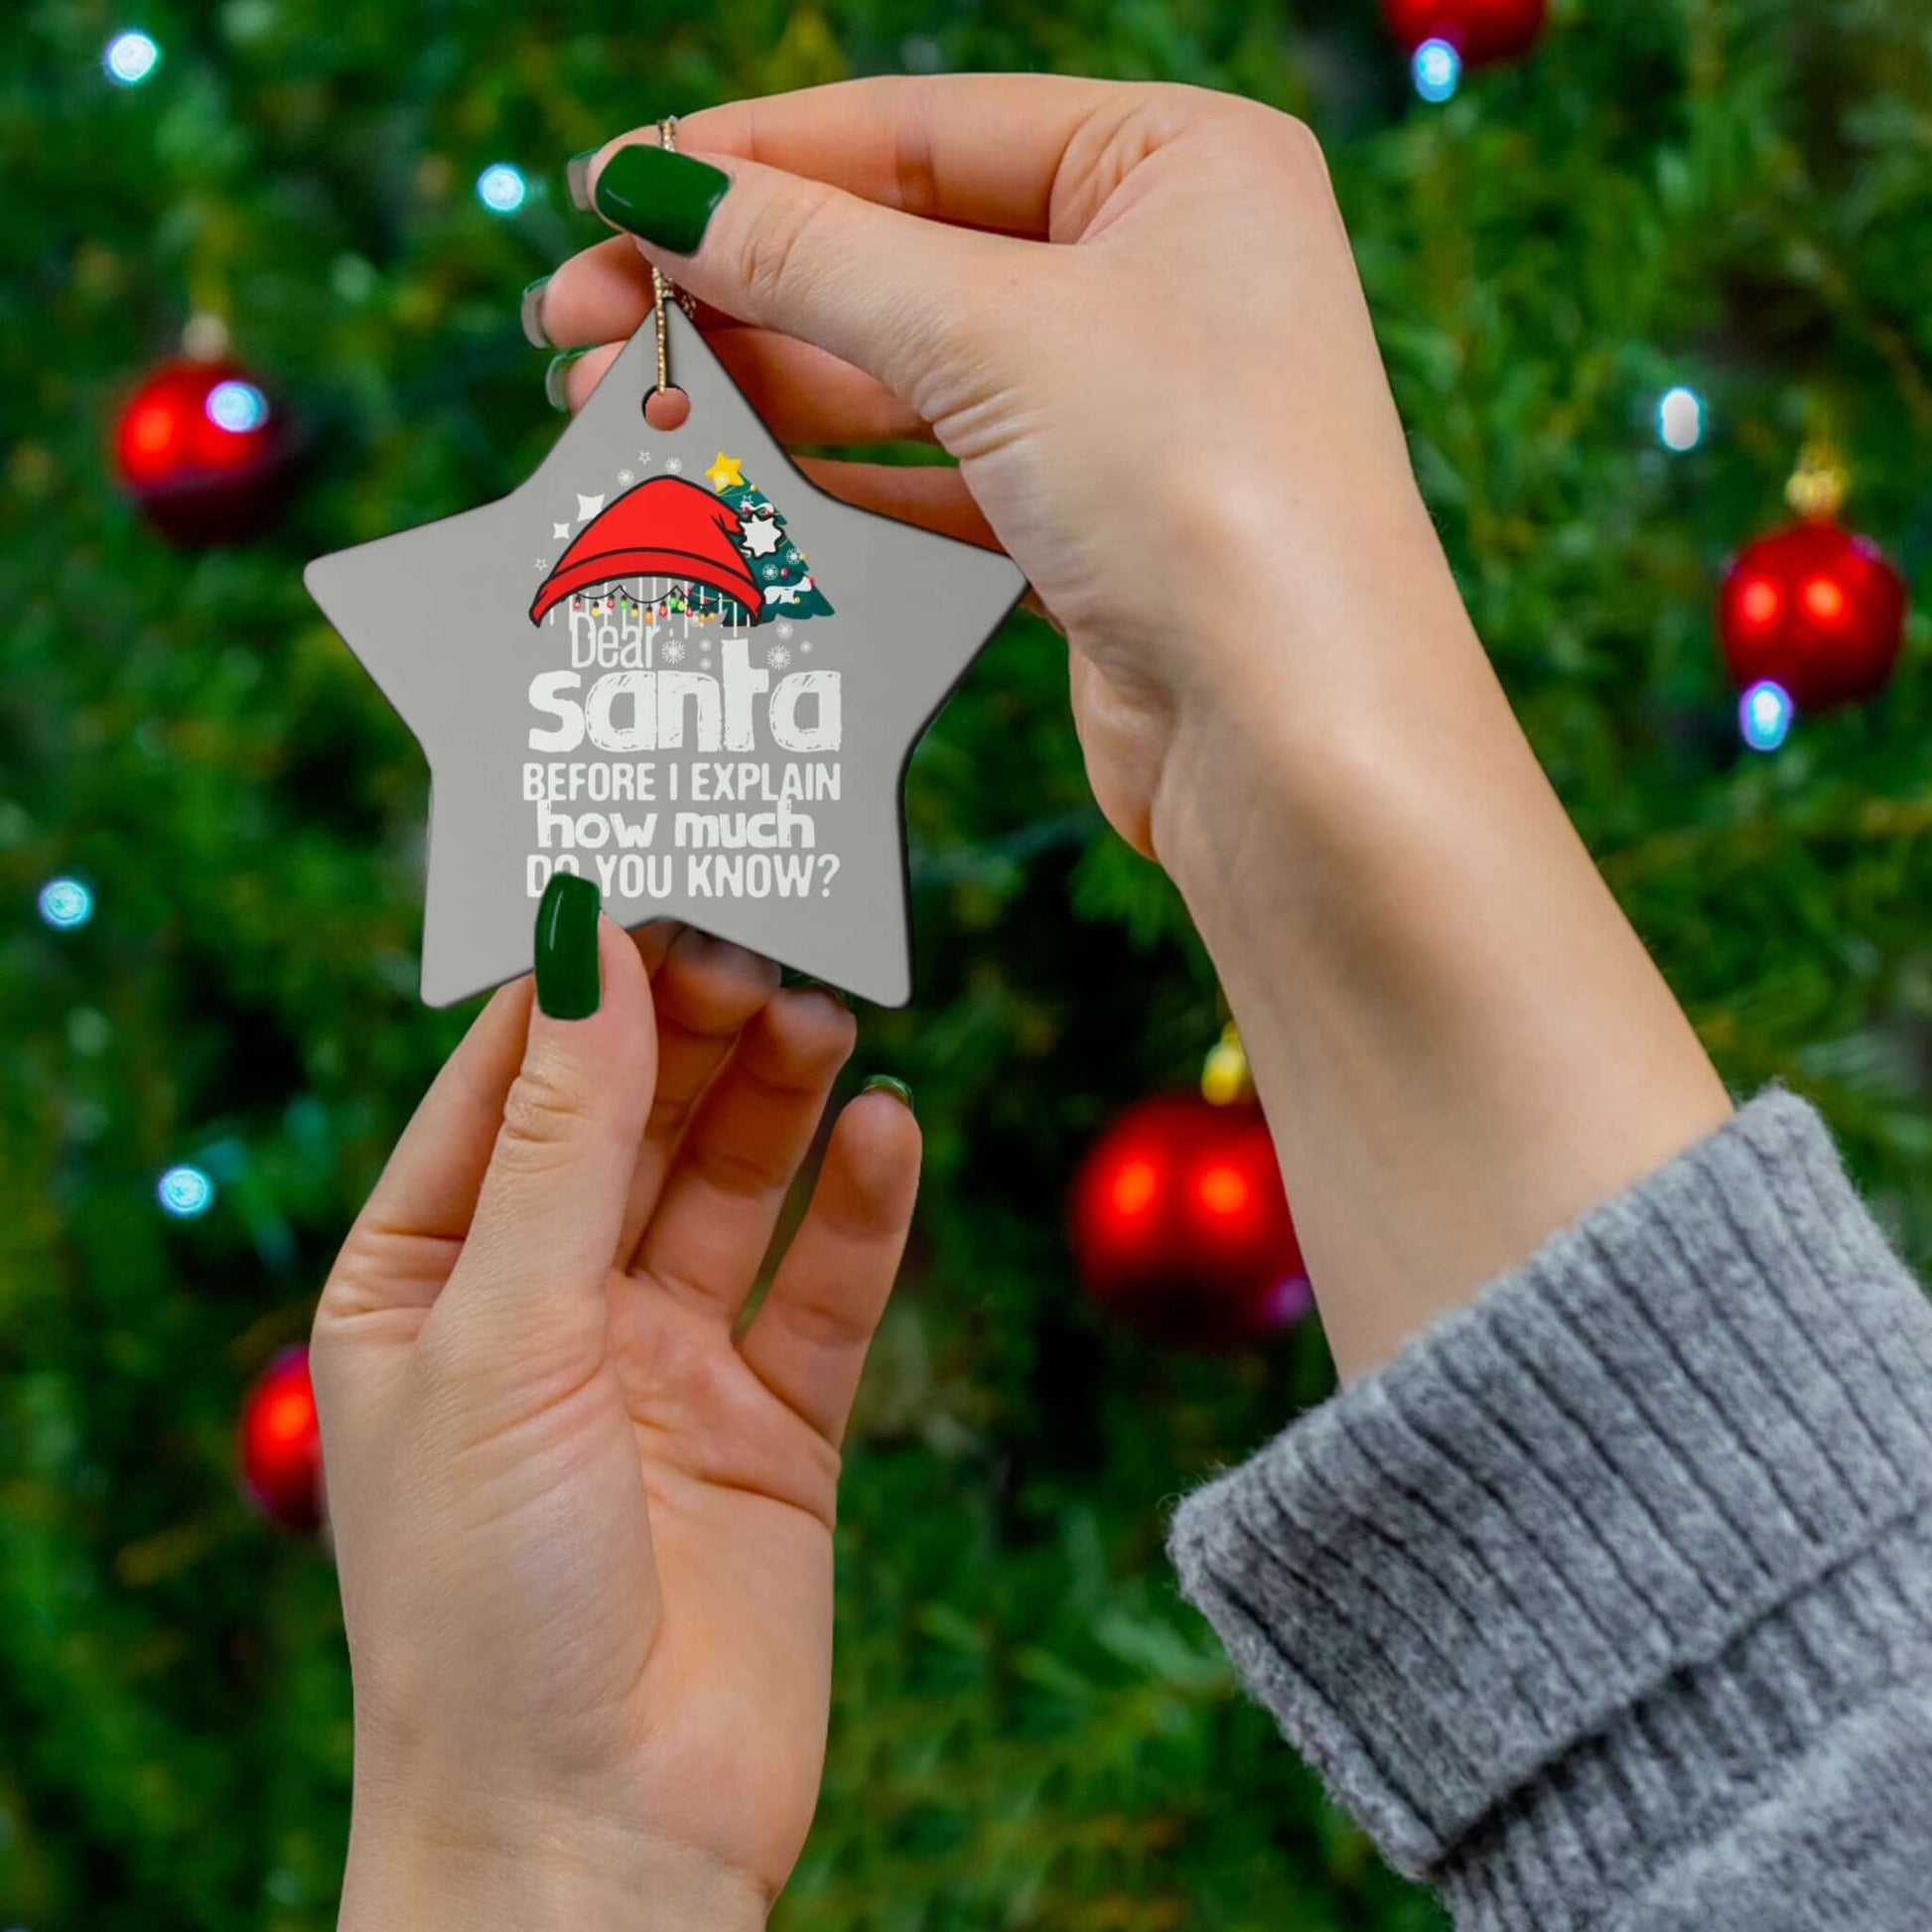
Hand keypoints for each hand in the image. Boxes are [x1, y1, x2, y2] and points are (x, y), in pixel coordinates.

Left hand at [313, 918, 918, 1929]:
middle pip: (632, 1119)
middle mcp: (545, 1310)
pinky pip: (825, 1288)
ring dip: (779, 1094)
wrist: (595, 1841)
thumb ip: (559, 1140)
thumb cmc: (483, 1602)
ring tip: (826, 1009)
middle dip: (692, 1025)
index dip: (577, 981)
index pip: (505, 1084)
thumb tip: (586, 946)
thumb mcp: (499, 1337)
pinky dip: (861, 1207)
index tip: (651, 876)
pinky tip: (890, 1128)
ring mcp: (665, 1366)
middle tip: (764, 933)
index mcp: (425, 1282)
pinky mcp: (774, 1428)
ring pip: (734, 1184)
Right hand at [538, 77, 1728, 1379]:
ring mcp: (1130, 407)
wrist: (1300, 744)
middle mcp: (1163, 272)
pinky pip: (934, 476)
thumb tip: (654, 186)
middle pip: (902, 253)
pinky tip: (728, 482)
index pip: (921, 130)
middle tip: (577, 326)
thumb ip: (811, 255)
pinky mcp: (1094, 527)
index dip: (752, 160)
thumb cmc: (1200, 492)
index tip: (609, 192)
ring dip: (762, 390)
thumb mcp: (990, 335)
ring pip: (907, 375)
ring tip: (617, 408)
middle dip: (734, 290)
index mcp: (1180, 163)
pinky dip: (831, 479)